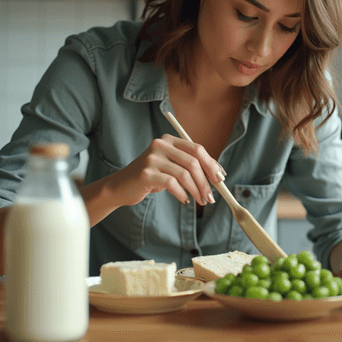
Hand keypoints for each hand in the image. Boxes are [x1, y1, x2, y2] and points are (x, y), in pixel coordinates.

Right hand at [105, 134, 223, 206]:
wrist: (121, 187)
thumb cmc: (150, 178)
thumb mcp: (170, 167)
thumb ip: (189, 165)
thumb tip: (217, 174)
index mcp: (168, 140)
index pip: (197, 149)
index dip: (211, 164)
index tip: (220, 178)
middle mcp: (160, 144)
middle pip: (193, 161)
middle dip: (206, 181)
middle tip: (211, 196)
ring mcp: (152, 158)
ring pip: (184, 174)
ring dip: (196, 190)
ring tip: (200, 201)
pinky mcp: (146, 173)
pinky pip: (172, 184)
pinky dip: (182, 194)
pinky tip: (185, 200)